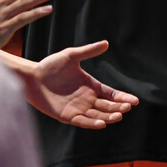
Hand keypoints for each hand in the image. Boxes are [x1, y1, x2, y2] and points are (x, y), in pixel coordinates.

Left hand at [24, 40, 139, 128]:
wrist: (31, 77)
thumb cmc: (50, 65)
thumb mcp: (71, 56)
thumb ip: (88, 51)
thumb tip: (106, 43)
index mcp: (92, 86)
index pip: (111, 94)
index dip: (123, 98)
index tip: (135, 101)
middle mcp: (87, 99)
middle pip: (107, 106)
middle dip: (118, 107)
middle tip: (127, 107)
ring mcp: (78, 109)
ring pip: (98, 115)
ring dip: (108, 117)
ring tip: (118, 115)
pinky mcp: (67, 116)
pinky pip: (83, 121)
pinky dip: (93, 123)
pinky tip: (102, 123)